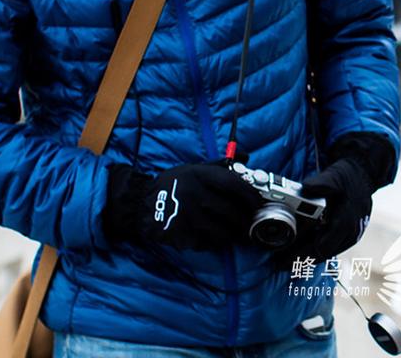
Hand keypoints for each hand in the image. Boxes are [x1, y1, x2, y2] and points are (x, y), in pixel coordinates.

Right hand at [103, 161, 262, 249]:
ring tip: (234, 234)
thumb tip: (246, 156)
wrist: (141, 205)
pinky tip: (211, 237)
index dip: (250, 195)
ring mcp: (189, 215)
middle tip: (251, 225)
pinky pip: (209, 243)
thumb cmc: (172, 186)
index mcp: (198, 174)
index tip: (259, 204)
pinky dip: (215, 243)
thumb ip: (219, 165)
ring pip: (223, 231)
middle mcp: (194, 193)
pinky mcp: (183, 234)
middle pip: (232, 212)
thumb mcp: (192, 169)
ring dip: (232, 235)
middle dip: (245, 221)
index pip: (232, 183)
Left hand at [272, 131, 394, 269]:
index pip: (322, 247)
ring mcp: (350, 236)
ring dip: (307, 258)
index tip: (285, 257)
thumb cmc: (347, 178)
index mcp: (345, 222)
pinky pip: (329, 247)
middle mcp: (349, 234)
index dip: (303, 254)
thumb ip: (321, 183)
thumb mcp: (334, 176)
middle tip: (279, 264)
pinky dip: (314, 250)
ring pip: (326, 253)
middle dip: (300, 261)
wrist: (364, 177)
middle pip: (321, 254)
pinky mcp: (347, 235)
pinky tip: (299, 251)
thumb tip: (305, 188)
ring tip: (285, 261)